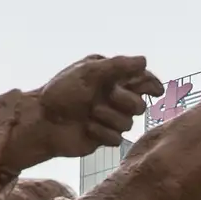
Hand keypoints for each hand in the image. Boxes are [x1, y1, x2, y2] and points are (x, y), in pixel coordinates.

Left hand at [30, 55, 166, 158]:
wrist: (43, 121)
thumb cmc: (62, 92)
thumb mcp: (89, 73)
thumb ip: (118, 66)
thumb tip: (144, 60)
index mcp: (110, 77)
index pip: (141, 79)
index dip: (151, 84)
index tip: (156, 90)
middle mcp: (112, 97)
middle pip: (140, 105)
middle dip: (126, 101)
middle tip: (109, 96)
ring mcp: (109, 118)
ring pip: (129, 123)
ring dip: (108, 117)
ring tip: (89, 114)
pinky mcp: (104, 136)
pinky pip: (117, 139)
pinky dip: (101, 133)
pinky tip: (86, 128)